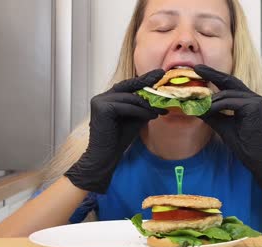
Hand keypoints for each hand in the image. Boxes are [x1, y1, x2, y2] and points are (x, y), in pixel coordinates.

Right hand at [65, 69, 166, 192]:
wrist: (105, 157)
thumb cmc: (119, 139)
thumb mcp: (135, 118)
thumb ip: (142, 107)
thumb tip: (159, 97)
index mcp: (108, 98)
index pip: (128, 86)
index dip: (144, 79)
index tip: (159, 73)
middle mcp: (102, 97)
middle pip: (128, 86)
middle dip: (146, 81)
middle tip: (161, 76)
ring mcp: (100, 101)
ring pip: (130, 97)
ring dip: (147, 104)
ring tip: (161, 109)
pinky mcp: (102, 108)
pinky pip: (126, 106)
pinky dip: (140, 110)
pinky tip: (152, 115)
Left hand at [194, 65, 261, 189]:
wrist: (255, 156)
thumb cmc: (241, 142)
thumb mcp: (221, 124)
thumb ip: (210, 113)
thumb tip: (193, 105)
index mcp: (246, 99)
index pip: (228, 83)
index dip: (214, 75)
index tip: (198, 69)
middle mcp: (253, 96)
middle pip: (229, 81)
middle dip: (212, 74)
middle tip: (196, 68)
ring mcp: (255, 100)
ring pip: (226, 94)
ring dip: (210, 100)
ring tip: (197, 104)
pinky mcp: (254, 106)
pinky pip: (230, 102)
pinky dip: (216, 106)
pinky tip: (207, 110)